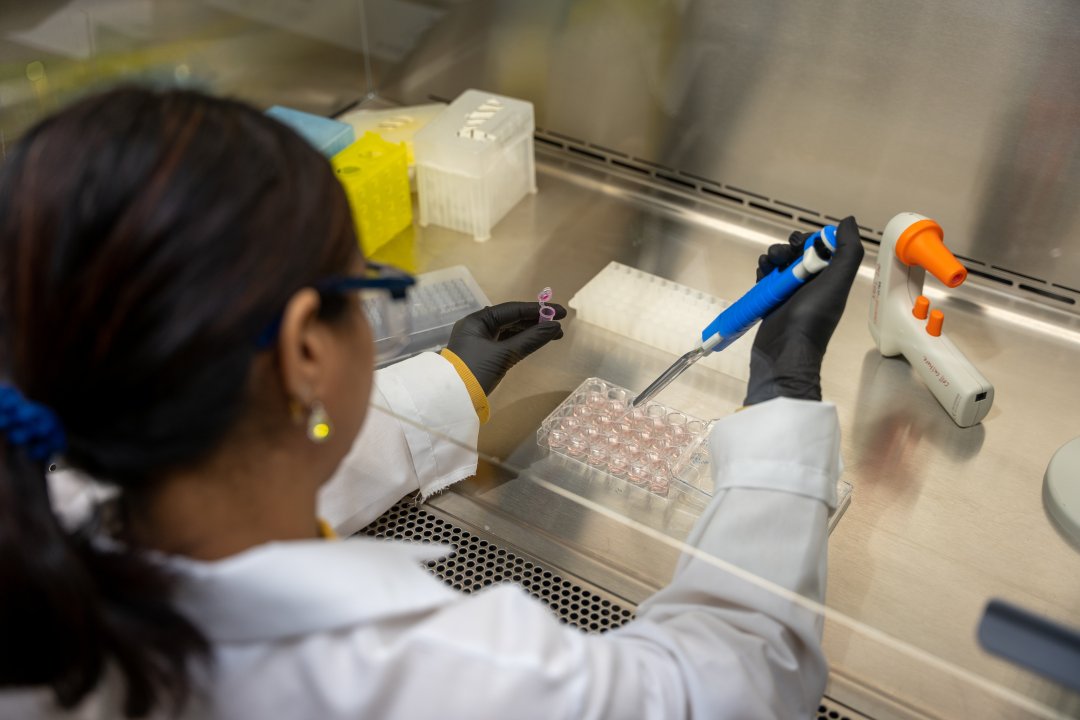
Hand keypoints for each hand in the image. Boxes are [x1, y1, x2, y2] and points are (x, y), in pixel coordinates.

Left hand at [446, 301, 566, 394]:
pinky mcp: (484, 355)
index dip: (538, 310)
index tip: (560, 312)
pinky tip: (537, 342)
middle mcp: (478, 327)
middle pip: (512, 319)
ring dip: (531, 332)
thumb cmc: (475, 372)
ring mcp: (480, 341)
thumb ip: (530, 340)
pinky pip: (506, 343)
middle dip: (536, 321)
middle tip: (560, 325)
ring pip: (510, 331)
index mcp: (477, 320)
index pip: (512, 309)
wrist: (452, 401)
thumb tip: (555, 327)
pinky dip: (521, 342)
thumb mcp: (504, 355)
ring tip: (554, 335)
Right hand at [744, 216, 863, 404]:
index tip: (803, 245)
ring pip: (780, 260)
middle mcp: (812, 281)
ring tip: (769, 265)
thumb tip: (848, 221)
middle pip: (798, 251)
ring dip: (772, 255)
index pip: (822, 246)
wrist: (784, 349)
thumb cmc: (812, 317)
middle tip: (784, 256)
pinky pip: (767, 275)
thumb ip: (848, 251)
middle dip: (788, 246)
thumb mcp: (837, 282)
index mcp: (831, 276)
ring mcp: (791, 290)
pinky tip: (761, 274)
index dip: (811, 239)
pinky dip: (763, 269)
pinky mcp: (772, 297)